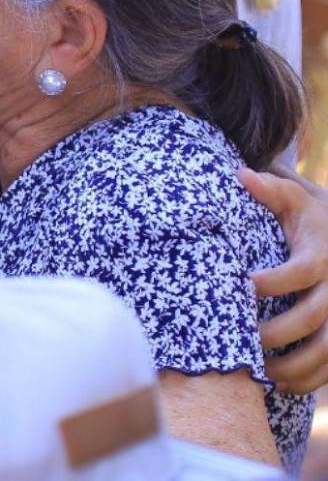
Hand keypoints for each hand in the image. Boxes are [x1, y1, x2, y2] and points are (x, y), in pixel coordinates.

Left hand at [241, 168, 327, 394]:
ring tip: (259, 374)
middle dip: (279, 332)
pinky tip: (280, 387)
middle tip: (244, 339)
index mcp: (322, 253)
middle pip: (315, 316)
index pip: (302, 271)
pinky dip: (310, 380)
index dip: (274, 281)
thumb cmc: (302, 215)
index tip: (244, 285)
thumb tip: (242, 175)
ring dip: (295, 366)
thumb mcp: (290, 197)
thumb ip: (269, 188)